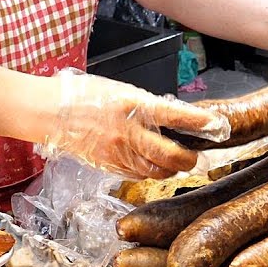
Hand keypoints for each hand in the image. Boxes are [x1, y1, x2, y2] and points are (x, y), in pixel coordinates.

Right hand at [41, 72, 229, 179]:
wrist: (49, 113)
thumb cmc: (82, 96)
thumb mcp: (120, 90)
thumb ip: (145, 105)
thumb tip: (170, 117)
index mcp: (134, 106)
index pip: (176, 115)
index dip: (200, 122)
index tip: (217, 126)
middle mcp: (129, 133)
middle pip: (171, 156)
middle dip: (189, 160)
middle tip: (197, 158)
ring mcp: (119, 153)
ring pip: (156, 171)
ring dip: (169, 169)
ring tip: (176, 162)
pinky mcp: (109, 167)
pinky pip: (137, 175)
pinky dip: (149, 172)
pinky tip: (151, 165)